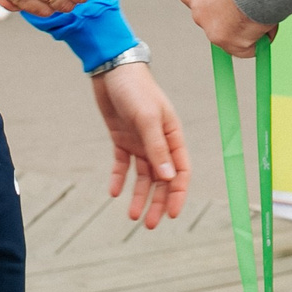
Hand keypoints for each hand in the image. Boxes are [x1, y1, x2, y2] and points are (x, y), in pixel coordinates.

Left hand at [94, 62, 188, 228]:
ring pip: (143, 175)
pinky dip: (119, 178)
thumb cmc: (135, 88)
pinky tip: (114, 192)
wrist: (111, 67)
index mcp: (172, 136)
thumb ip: (157, 148)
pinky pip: (122, 164)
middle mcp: (158, 141)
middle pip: (162, 179)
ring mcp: (140, 141)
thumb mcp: (147, 118)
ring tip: (132, 216)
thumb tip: (168, 178)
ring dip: (139, 195)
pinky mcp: (121, 138)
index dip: (177, 194)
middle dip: (157, 201)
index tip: (171, 214)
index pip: (180, 171)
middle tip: (150, 224)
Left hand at [176, 0, 277, 56]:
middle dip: (230, 9)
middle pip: (209, 8)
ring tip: (268, 5)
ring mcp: (202, 17)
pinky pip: (244, 47)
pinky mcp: (220, 37)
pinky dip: (259, 40)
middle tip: (259, 0)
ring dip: (246, 23)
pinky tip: (271, 20)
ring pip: (226, 29)